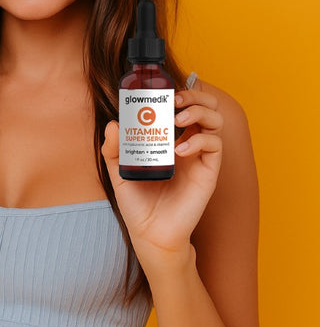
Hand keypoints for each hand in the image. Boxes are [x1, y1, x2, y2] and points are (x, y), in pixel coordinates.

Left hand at [101, 87, 222, 258]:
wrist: (150, 234)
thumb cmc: (137, 204)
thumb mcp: (119, 172)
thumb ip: (114, 149)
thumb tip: (112, 124)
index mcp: (168, 140)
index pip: (181, 106)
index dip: (177, 94)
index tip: (160, 93)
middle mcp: (187, 144)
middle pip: (204, 106)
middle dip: (194, 96)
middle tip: (175, 100)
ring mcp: (199, 157)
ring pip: (214, 120)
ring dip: (199, 112)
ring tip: (179, 119)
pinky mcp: (208, 172)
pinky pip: (214, 146)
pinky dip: (199, 141)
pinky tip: (180, 150)